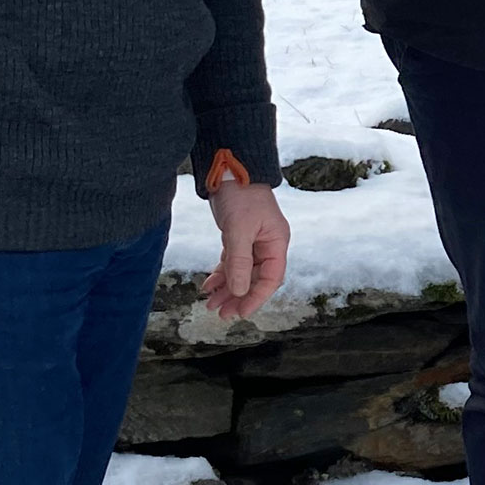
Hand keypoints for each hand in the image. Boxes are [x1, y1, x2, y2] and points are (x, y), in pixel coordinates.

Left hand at [203, 181, 290, 319]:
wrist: (228, 170)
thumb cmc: (241, 195)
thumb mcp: (239, 230)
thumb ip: (239, 262)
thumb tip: (239, 291)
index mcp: (276, 243)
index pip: (271, 279)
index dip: (256, 297)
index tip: (241, 312)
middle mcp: (267, 245)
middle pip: (255, 279)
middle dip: (238, 297)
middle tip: (222, 314)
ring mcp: (253, 242)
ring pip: (241, 273)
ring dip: (227, 289)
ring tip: (211, 304)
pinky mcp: (238, 237)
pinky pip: (232, 263)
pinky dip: (221, 274)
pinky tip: (208, 285)